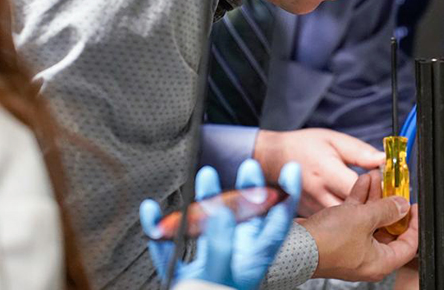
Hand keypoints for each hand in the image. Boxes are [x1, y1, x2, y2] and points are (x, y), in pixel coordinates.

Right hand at [140, 159, 300, 289]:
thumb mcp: (216, 278)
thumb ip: (220, 248)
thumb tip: (221, 215)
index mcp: (251, 264)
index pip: (276, 226)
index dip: (287, 197)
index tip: (293, 171)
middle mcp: (233, 261)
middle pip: (244, 220)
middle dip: (245, 191)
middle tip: (249, 165)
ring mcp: (207, 266)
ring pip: (208, 227)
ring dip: (203, 201)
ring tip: (205, 174)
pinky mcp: (180, 275)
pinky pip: (170, 250)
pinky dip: (158, 230)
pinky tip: (150, 212)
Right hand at [254, 128, 384, 214]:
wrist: (272, 159)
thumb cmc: (301, 147)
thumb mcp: (334, 141)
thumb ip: (360, 153)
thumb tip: (384, 162)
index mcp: (327, 175)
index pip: (367, 195)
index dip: (388, 195)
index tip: (399, 190)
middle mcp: (321, 198)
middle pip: (362, 214)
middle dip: (382, 207)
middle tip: (391, 193)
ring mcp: (317, 212)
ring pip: (352, 223)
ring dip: (369, 212)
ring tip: (372, 192)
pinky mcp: (315, 218)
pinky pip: (341, 223)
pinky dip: (353, 216)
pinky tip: (358, 200)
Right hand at [299, 170, 418, 281]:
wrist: (295, 244)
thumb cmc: (327, 241)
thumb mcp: (364, 218)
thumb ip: (387, 210)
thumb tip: (402, 205)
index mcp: (380, 262)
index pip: (409, 245)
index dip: (415, 224)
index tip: (415, 206)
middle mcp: (368, 257)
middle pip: (389, 229)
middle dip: (391, 203)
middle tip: (396, 187)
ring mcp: (353, 246)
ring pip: (371, 219)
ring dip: (375, 197)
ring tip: (378, 176)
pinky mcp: (339, 236)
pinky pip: (355, 217)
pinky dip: (360, 200)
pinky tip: (363, 181)